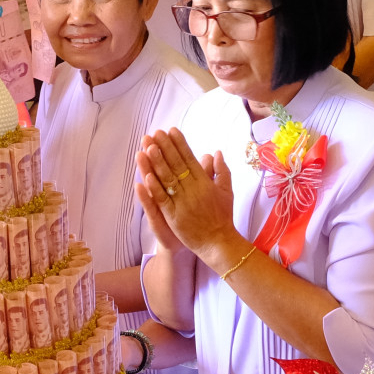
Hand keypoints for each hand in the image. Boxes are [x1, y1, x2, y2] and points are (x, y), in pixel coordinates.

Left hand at [138, 131, 238, 258]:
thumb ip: (221, 170)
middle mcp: (194, 190)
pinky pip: (163, 200)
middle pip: (177, 165)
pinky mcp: (174, 217)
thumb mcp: (227, 191)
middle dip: (165, 147)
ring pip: (167, 179)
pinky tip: (146, 176)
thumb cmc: (223, 217)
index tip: (171, 130)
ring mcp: (183, 203)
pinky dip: (155, 188)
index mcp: (205, 183)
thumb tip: (216, 152)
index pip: (190, 158)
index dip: (180, 144)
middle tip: (156, 133)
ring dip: (157, 162)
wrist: (218, 242)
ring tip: (148, 147)